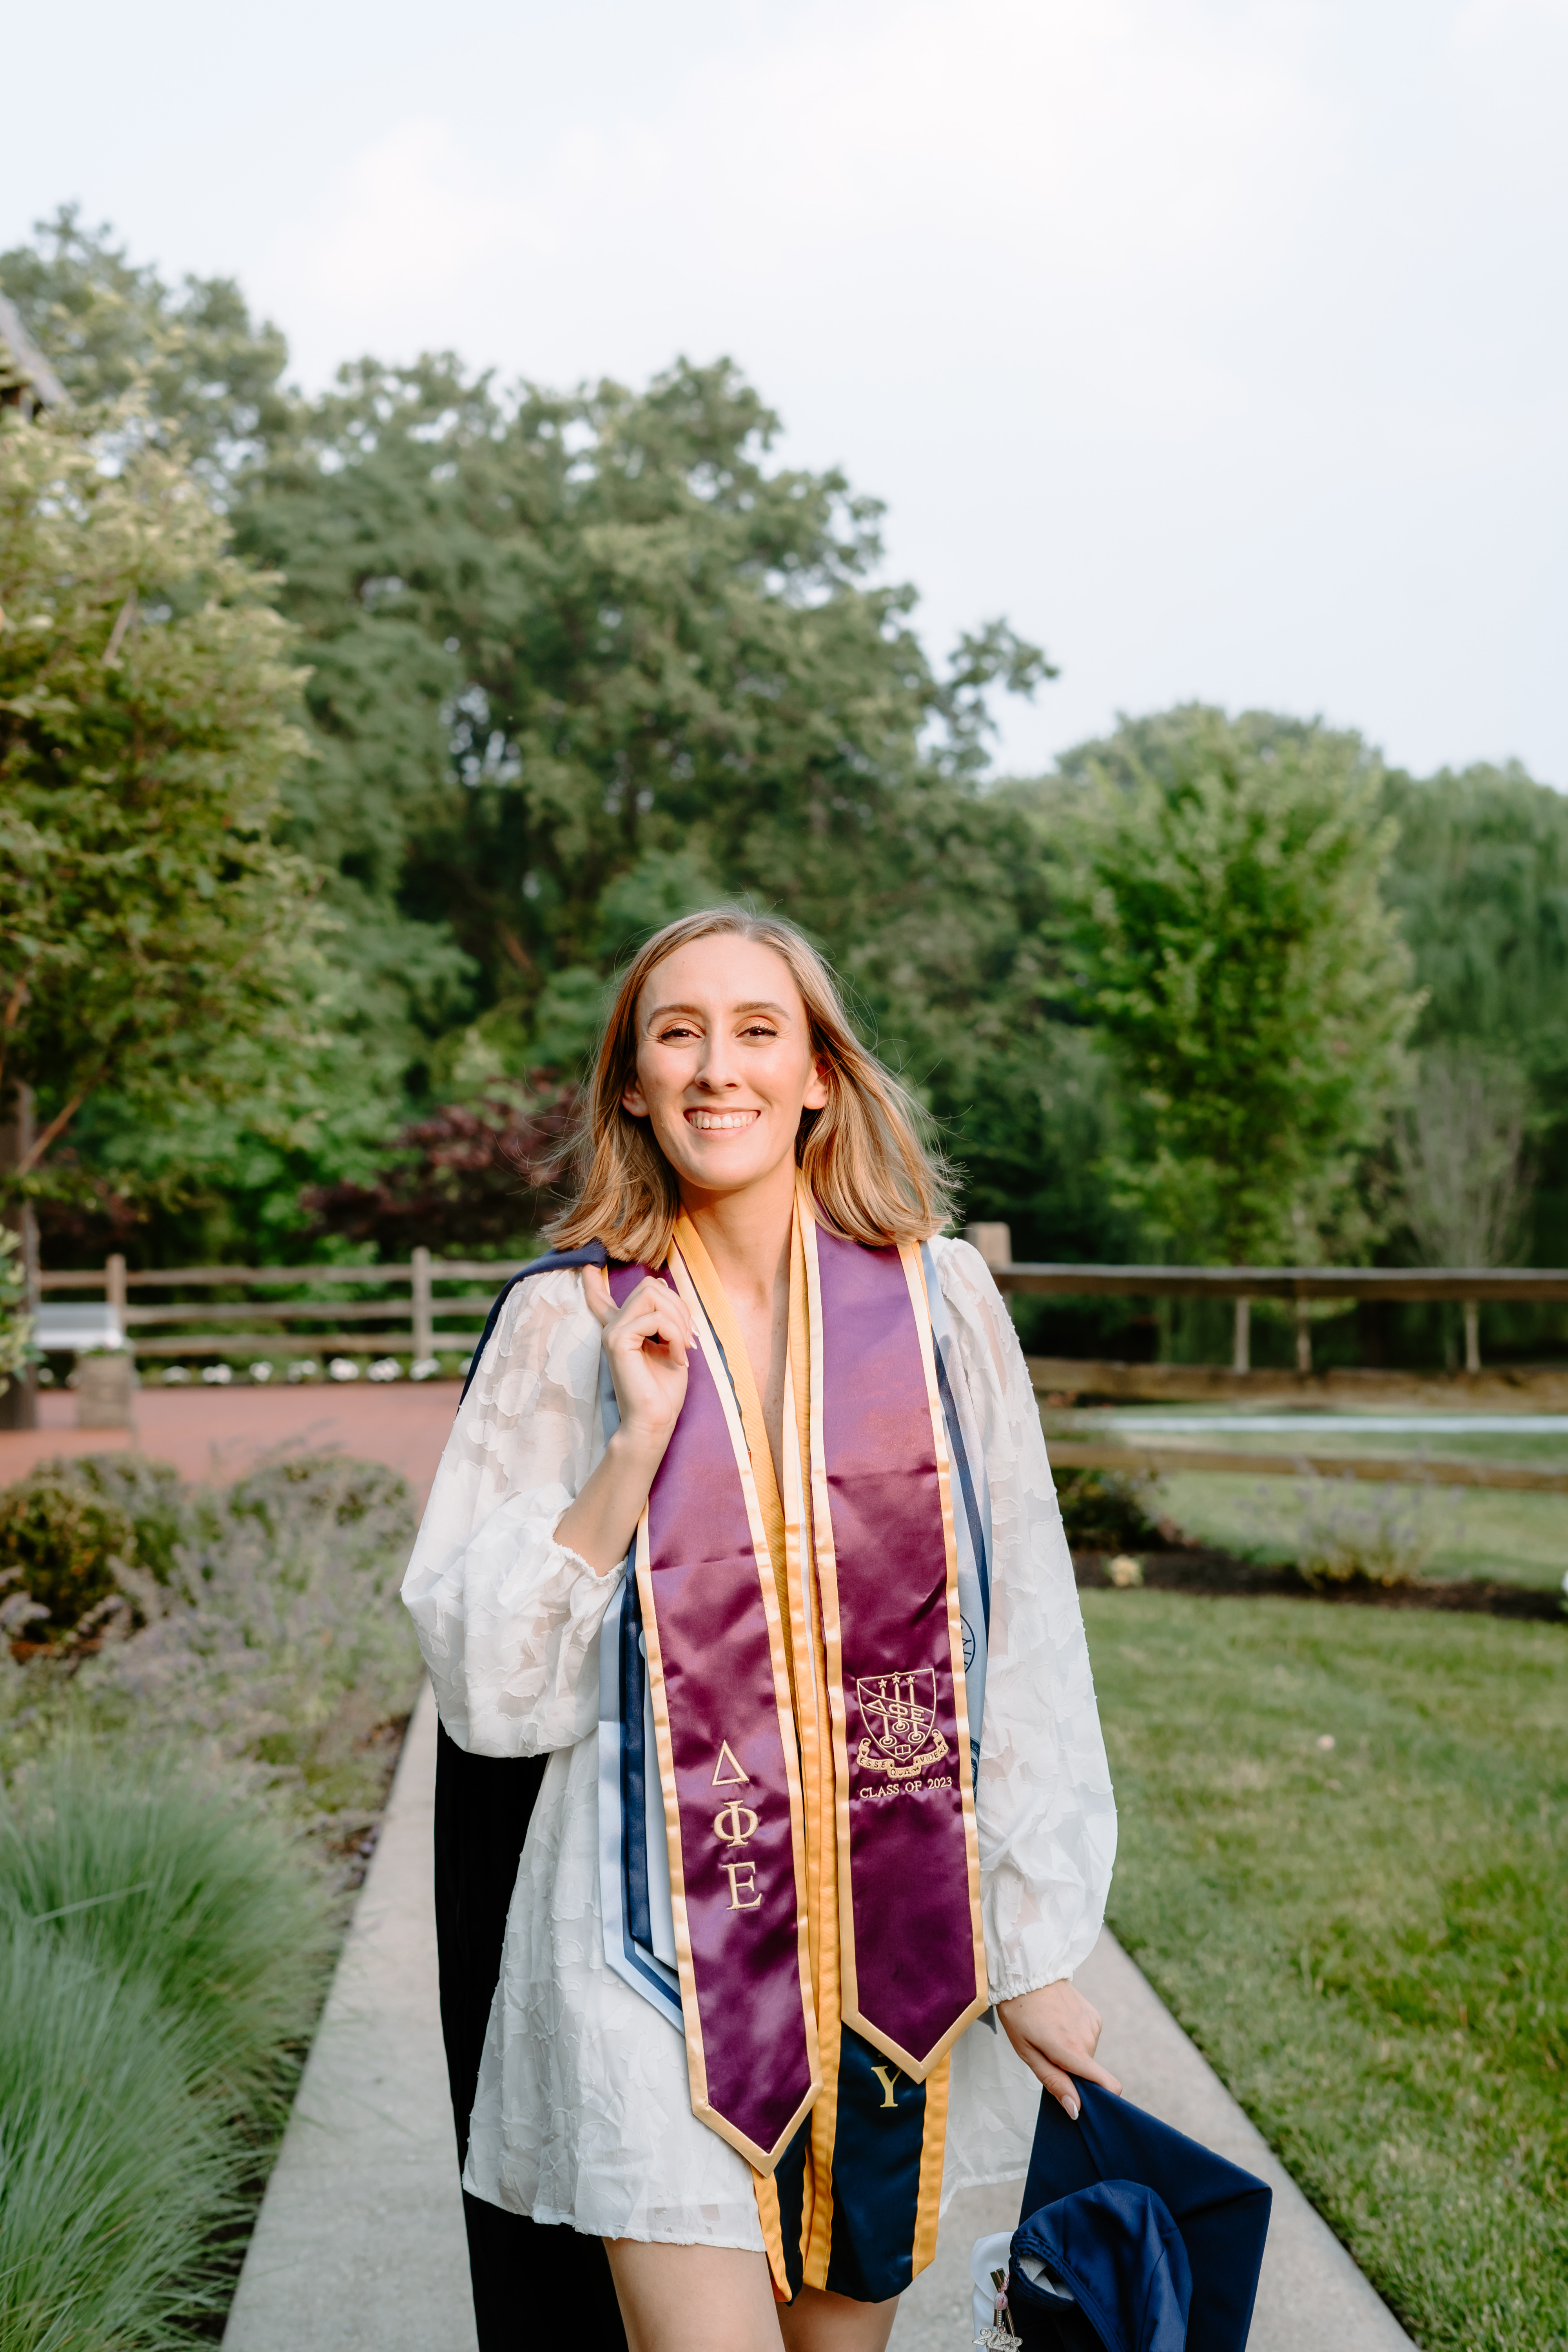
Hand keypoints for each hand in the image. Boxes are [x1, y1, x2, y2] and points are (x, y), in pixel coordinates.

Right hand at [583, 1265, 692, 1458]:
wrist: (655, 1421)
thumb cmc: (665, 1389)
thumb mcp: (669, 1345)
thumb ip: (663, 1319)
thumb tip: (661, 1286)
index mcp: (623, 1329)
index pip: (602, 1299)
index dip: (594, 1284)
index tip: (587, 1268)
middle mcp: (614, 1326)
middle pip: (650, 1286)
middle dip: (679, 1307)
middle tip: (689, 1338)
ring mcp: (613, 1332)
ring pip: (653, 1296)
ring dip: (679, 1321)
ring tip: (685, 1349)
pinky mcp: (617, 1341)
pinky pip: (654, 1319)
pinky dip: (675, 1336)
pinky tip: (678, 1358)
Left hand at [997, 1978, 1120, 2121]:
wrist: (1026, 1973)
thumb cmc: (1020, 2014)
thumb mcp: (1028, 2053)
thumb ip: (1055, 2082)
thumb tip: (1076, 2110)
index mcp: (1072, 2050)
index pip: (1108, 2084)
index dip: (1102, 2099)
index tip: (1085, 2100)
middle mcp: (1089, 2037)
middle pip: (1089, 2071)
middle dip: (1071, 2069)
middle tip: (1046, 2051)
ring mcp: (1093, 2023)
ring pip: (1087, 2054)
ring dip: (1072, 2051)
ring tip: (1049, 2032)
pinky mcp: (1094, 2014)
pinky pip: (1088, 2037)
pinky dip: (1075, 2037)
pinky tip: (1059, 2022)